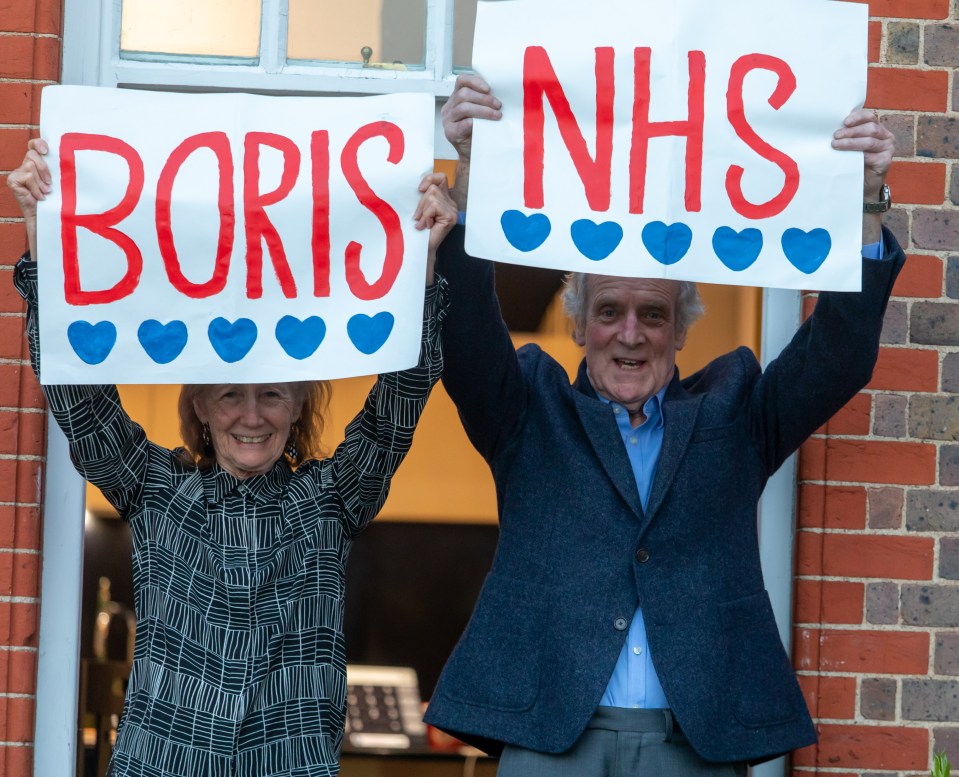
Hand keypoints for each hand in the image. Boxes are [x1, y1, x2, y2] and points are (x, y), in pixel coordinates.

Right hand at [6, 138, 50, 259]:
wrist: (46, 220)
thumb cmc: (56, 201)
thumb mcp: (60, 183)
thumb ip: (59, 170)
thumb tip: (72, 159)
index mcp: (37, 164)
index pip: (34, 145)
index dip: (39, 144)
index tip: (47, 151)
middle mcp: (25, 166)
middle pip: (32, 154)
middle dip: (44, 168)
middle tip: (50, 185)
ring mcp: (17, 173)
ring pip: (30, 165)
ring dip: (41, 181)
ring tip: (45, 193)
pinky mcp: (12, 181)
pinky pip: (26, 176)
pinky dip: (35, 187)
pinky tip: (38, 197)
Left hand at [414, 173, 457, 284]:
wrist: (423, 250)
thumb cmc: (420, 231)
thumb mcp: (420, 210)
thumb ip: (423, 198)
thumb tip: (419, 188)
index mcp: (445, 199)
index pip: (441, 178)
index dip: (430, 179)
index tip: (419, 189)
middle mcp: (451, 203)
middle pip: (433, 188)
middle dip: (421, 203)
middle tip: (419, 217)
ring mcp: (452, 210)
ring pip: (432, 197)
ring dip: (423, 211)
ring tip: (423, 223)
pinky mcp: (450, 216)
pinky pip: (434, 206)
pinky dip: (426, 216)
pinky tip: (427, 226)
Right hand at [442, 74, 501, 161]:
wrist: (473, 154)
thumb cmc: (478, 131)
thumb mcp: (480, 112)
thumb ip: (482, 101)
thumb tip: (499, 91)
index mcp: (455, 99)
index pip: (461, 81)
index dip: (475, 81)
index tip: (488, 88)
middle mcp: (449, 108)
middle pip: (463, 94)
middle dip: (484, 98)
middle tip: (498, 105)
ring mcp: (447, 120)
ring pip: (464, 107)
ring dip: (483, 110)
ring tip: (496, 115)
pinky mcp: (450, 133)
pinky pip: (464, 123)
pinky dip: (476, 122)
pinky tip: (486, 125)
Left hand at [831, 109, 894, 201]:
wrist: (864, 184)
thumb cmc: (856, 162)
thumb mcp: (852, 147)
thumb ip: (849, 136)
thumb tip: (832, 130)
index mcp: (878, 129)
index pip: (870, 117)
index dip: (858, 117)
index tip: (844, 122)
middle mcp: (886, 136)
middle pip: (870, 128)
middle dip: (851, 131)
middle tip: (835, 136)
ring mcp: (888, 148)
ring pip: (870, 141)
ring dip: (851, 143)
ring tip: (836, 145)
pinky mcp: (886, 161)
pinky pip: (871, 156)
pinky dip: (858, 156)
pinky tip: (847, 157)